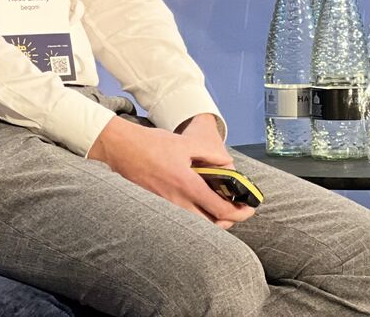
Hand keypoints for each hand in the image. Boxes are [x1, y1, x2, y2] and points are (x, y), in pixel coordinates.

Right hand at [87, 115, 254, 228]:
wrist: (120, 148)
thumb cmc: (152, 144)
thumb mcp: (186, 143)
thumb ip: (211, 155)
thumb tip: (228, 165)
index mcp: (187, 185)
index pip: (220, 209)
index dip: (239, 213)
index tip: (249, 209)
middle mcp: (176, 201)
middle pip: (209, 225)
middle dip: (227, 221)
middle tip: (236, 210)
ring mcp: (164, 207)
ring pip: (194, 225)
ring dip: (210, 220)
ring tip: (219, 208)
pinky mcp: (156, 206)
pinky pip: (180, 219)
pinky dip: (194, 217)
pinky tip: (197, 204)